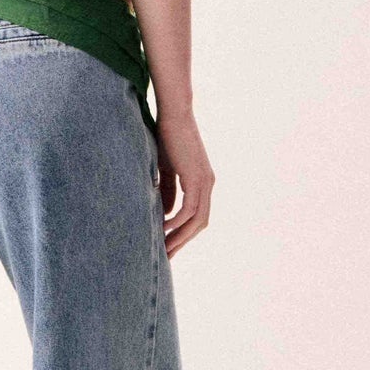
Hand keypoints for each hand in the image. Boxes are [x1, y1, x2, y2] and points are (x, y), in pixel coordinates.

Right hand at [155, 107, 214, 257]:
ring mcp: (204, 182)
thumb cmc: (167, 137)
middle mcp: (208, 184)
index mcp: (203, 182)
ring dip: (180, 237)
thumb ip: (167, 190)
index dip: (185, 233)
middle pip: (200, 223)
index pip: (198, 216)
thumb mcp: (165, 169)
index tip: (169, 246)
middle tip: (167, 256)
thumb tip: (165, 215)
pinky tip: (161, 228)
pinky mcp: (196, 178)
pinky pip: (188, 209)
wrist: (174, 114)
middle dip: (184, 241)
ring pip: (197, 220)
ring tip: (164, 248)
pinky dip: (176, 222)